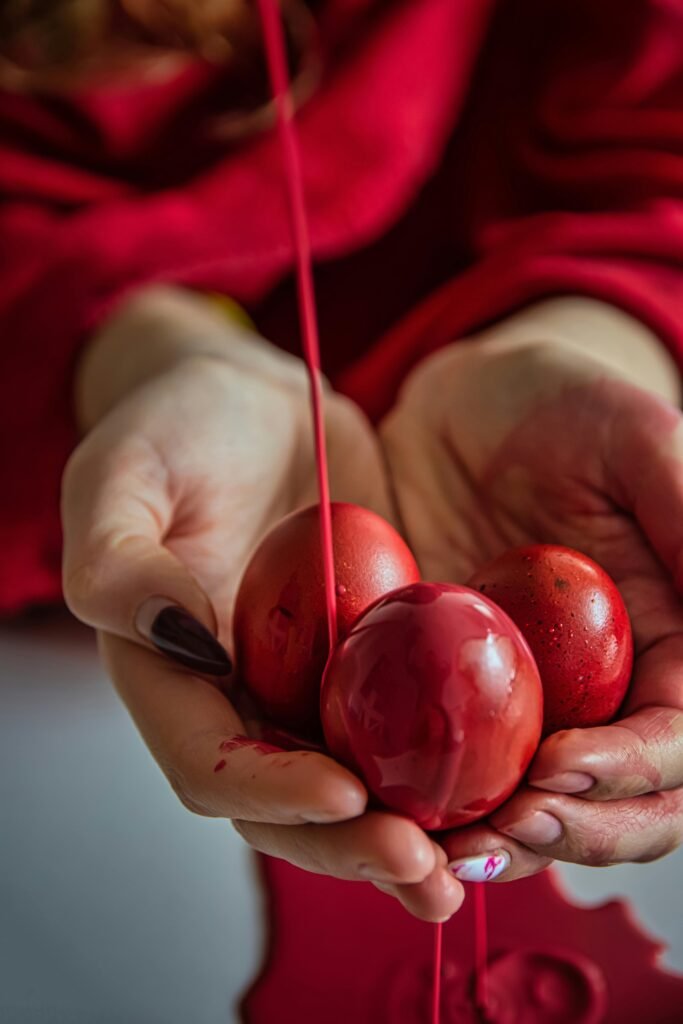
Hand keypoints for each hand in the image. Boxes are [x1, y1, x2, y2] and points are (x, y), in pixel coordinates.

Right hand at [62, 287, 463, 921]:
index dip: (271, 792)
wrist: (257, 408)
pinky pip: (400, 730)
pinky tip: (497, 796)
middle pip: (283, 805)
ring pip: (347, 788)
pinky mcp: (363, 664)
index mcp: (168, 675)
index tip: (346, 794)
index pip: (208, 762)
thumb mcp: (122, 474)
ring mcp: (302, 687)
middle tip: (424, 868)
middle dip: (349, 844)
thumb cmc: (178, 428)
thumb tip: (176, 642)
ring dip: (401, 837)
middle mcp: (235, 700)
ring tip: (469, 865)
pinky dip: (441, 771)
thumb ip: (116, 561)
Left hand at [381, 298, 682, 882]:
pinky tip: (380, 807)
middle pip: (613, 803)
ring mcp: (529, 704)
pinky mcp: (451, 699)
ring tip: (435, 848)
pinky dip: (423, 801)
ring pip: (530, 806)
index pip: (674, 743)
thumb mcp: (633, 437)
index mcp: (672, 649)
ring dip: (492, 841)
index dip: (629, 772)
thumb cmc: (556, 405)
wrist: (455, 409)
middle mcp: (609, 694)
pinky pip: (445, 766)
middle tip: (499, 829)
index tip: (558, 767)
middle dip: (565, 831)